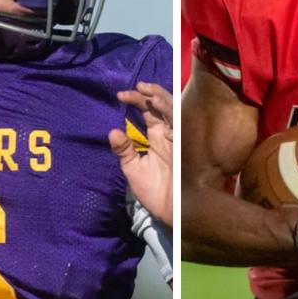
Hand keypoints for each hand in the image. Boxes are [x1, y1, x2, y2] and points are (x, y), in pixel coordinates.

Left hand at [110, 81, 172, 226]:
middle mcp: (169, 135)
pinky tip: (161, 107)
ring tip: (148, 93)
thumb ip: (124, 150)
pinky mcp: (185, 148)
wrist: (171, 212)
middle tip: (137, 86)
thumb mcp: (133, 169)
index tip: (120, 96)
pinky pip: (181, 127)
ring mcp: (179, 140)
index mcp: (157, 137)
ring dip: (162, 101)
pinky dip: (172, 116)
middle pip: (163, 106)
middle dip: (151, 94)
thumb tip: (112, 131)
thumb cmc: (153, 192)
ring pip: (174, 112)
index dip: (137, 100)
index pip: (148, 111)